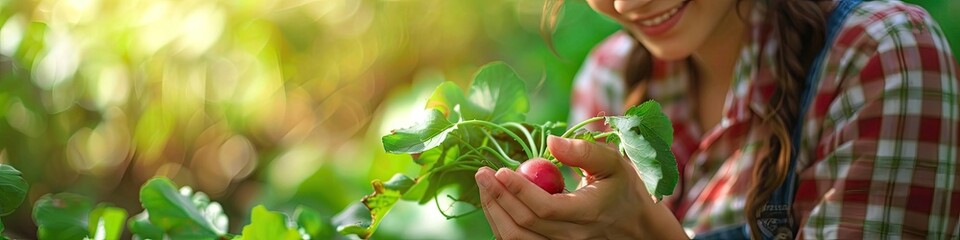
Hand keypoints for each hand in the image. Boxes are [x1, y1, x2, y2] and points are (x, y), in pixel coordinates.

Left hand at [475, 136, 685, 238]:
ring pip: (516, 239)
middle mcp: (572, 237)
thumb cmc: (623, 187)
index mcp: (588, 213)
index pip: (545, 208)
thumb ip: (584, 150)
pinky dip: (502, 223)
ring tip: (484, 186)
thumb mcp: (614, 162)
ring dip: (494, 212)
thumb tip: (551, 142)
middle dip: (498, 197)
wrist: (634, 224)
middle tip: (482, 173)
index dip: (518, 190)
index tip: (500, 169)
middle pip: (524, 225)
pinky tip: (496, 202)